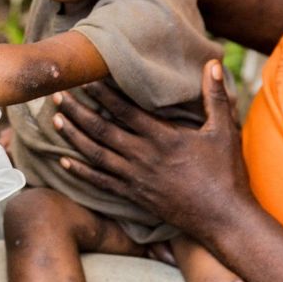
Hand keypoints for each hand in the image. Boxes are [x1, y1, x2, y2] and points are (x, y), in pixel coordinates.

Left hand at [52, 61, 255, 242]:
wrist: (224, 219)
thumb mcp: (224, 131)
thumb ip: (215, 96)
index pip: (124, 110)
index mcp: (163, 138)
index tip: (84, 80)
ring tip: (55, 120)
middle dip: (77, 112)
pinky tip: (63, 161)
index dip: (102, 94)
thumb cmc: (227, 173)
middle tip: (56, 95)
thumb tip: (213, 63)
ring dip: (73, 137)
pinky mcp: (134, 197)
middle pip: (101, 130)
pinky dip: (80, 171)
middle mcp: (144, 157)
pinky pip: (100, 182)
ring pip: (96, 155)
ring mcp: (136, 178)